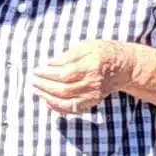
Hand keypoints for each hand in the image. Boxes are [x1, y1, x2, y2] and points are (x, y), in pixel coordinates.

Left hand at [33, 40, 149, 114]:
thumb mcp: (87, 46)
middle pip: (63, 89)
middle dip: (45, 86)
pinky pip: (73, 109)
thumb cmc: (102, 52)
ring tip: (36, 90)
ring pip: (66, 101)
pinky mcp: (92, 102)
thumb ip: (69, 55)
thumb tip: (50, 64)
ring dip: (48, 97)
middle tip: (33, 80)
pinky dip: (58, 108)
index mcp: (91, 66)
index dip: (48, 74)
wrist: (123, 66)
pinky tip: (48, 102)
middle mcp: (93, 83)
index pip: (65, 74)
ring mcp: (93, 95)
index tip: (37, 70)